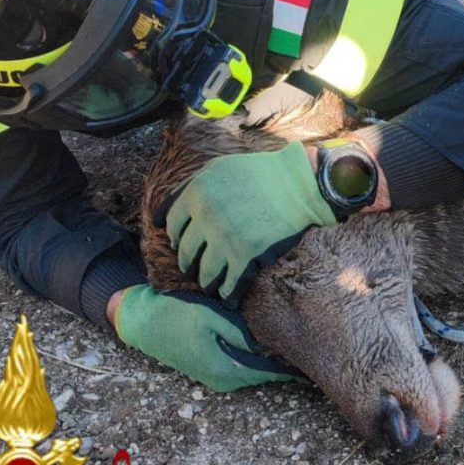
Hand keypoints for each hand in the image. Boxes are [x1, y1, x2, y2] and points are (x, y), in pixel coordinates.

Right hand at [112, 284, 296, 391]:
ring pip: (253, 371)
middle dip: (285, 365)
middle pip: (264, 374)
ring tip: (294, 350)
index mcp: (226, 368)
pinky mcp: (210, 369)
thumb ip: (242, 332)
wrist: (143, 322)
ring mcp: (215, 377)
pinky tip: (267, 347)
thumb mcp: (214, 317)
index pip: (270, 372)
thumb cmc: (178, 315)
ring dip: (271, 363)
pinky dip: (256, 360)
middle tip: (311, 353)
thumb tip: (269, 343)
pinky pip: (241, 367)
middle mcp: (223, 379)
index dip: (292, 368)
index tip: (313, 366)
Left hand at [164, 141, 335, 303]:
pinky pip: (229, 285)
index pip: (172, 224)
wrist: (299, 184)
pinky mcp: (246, 256)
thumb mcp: (218, 168)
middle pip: (186, 252)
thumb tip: (163, 215)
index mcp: (196, 193)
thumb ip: (190, 186)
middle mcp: (206, 217)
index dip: (175, 236)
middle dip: (189, 263)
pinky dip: (228, 293)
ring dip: (206, 282)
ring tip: (210, 285)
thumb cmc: (260, 173)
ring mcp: (225, 239)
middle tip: (193, 268)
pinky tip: (229, 296)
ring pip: (205, 274)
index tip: (181, 243)